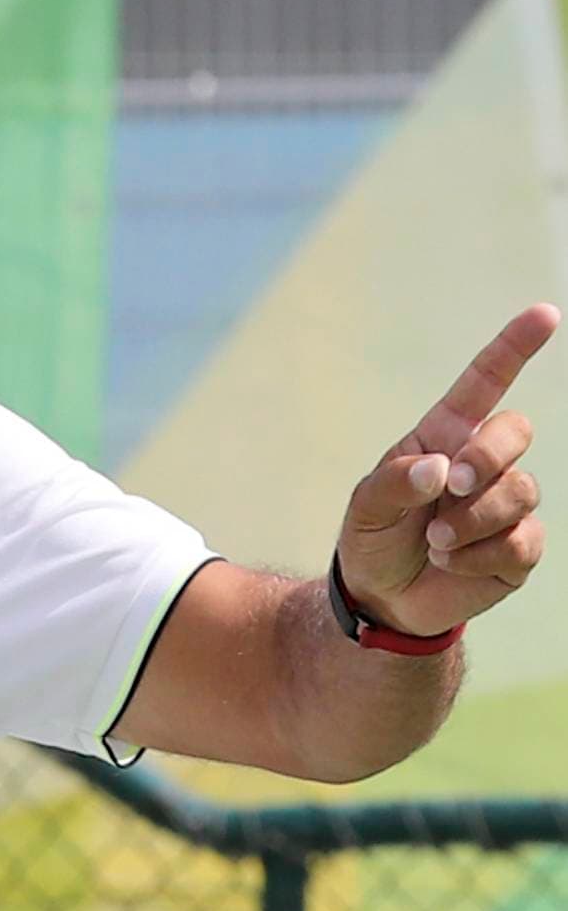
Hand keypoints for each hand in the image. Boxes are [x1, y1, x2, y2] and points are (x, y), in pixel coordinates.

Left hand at [337, 303, 558, 635]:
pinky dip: (479, 555)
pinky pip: (521, 540)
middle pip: (516, 430)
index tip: (544, 314)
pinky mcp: (520, 546)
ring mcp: (506, 504)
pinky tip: (451, 563)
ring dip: (472, 519)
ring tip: (435, 542)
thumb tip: (440, 469)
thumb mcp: (366, 506)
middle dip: (487, 456)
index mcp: (444, 437)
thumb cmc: (373, 538)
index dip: (514, 347)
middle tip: (450, 487)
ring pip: (519, 490)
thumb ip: (396, 481)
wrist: (382, 596)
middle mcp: (482, 463)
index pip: (485, 383)